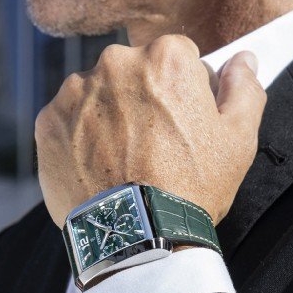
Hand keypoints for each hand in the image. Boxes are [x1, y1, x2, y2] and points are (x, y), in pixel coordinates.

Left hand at [35, 35, 265, 228]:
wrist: (136, 235)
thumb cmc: (192, 185)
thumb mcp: (237, 138)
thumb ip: (243, 88)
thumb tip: (244, 59)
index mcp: (165, 59)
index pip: (178, 57)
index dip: (184, 88)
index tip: (181, 117)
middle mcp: (117, 63)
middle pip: (137, 70)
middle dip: (146, 95)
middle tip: (154, 140)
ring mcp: (77, 90)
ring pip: (102, 91)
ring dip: (112, 112)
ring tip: (124, 153)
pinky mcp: (49, 118)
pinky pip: (71, 115)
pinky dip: (82, 131)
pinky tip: (98, 159)